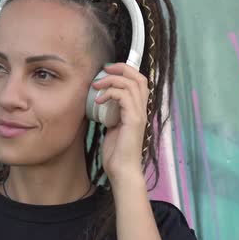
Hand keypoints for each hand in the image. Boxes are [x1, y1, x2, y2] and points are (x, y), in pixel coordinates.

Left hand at [92, 63, 148, 183]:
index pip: (139, 82)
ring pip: (131, 84)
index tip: (107, 71)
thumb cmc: (116, 153)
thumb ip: (111, 114)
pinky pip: (123, 96)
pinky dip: (109, 93)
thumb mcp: (112, 127)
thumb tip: (100, 102)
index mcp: (138, 110)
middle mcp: (142, 110)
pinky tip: (98, 100)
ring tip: (96, 85)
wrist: (122, 171)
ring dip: (111, 80)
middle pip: (139, 77)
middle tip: (104, 70)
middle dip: (121, 68)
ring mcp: (139, 114)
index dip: (125, 71)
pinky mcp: (134, 120)